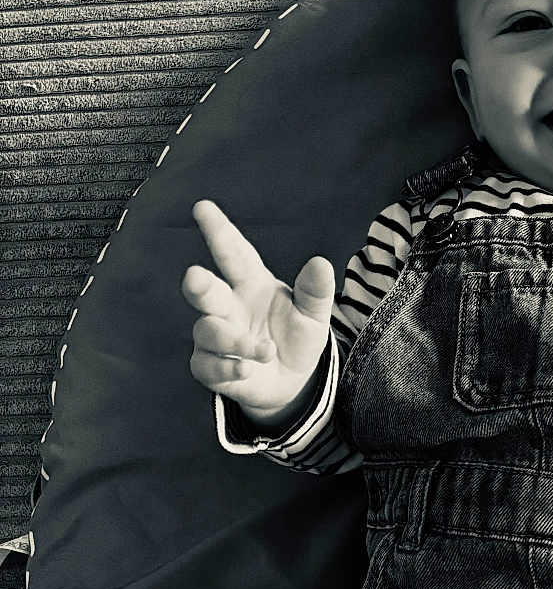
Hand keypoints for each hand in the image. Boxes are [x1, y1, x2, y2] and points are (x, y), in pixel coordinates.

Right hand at [182, 200, 334, 426]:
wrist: (292, 381)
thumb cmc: (296, 338)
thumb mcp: (313, 314)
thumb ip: (315, 291)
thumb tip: (321, 262)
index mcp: (251, 283)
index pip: (234, 253)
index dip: (219, 231)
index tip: (203, 208)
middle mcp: (228, 306)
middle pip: (206, 290)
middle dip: (199, 284)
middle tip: (194, 275)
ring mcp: (215, 336)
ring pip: (210, 331)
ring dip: (235, 341)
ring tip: (266, 350)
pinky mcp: (209, 367)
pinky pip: (208, 366)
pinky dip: (228, 368)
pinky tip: (246, 369)